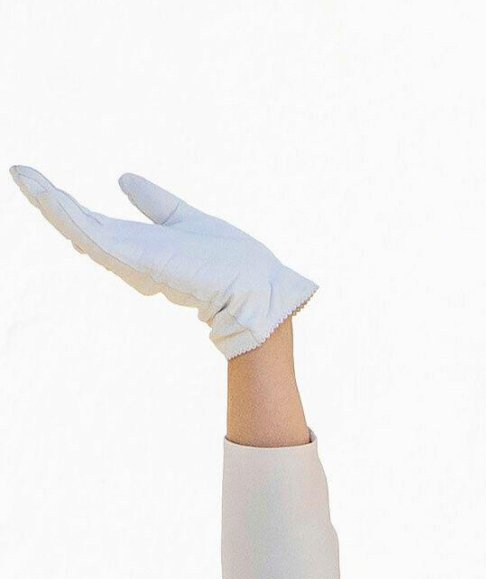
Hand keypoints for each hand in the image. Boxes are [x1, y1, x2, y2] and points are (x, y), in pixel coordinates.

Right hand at [9, 165, 317, 359]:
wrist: (250, 286)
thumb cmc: (226, 260)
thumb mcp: (181, 218)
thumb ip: (154, 202)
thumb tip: (123, 178)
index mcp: (140, 249)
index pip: (97, 225)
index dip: (70, 206)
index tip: (42, 185)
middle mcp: (131, 257)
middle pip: (80, 226)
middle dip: (49, 201)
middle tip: (19, 173)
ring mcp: (130, 258)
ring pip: (79, 227)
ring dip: (49, 201)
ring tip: (21, 175)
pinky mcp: (133, 257)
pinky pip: (93, 231)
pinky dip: (68, 212)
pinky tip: (46, 192)